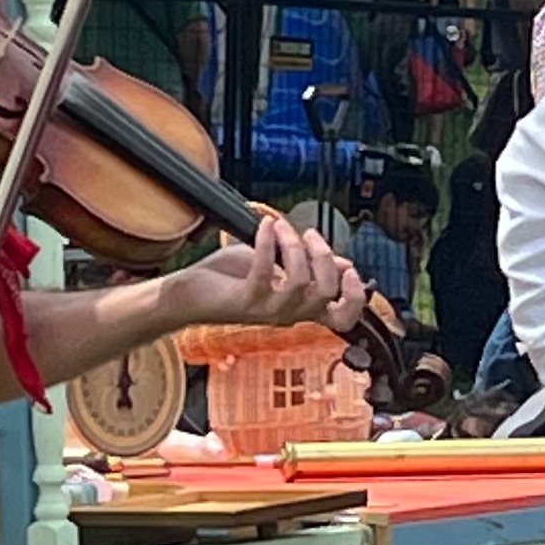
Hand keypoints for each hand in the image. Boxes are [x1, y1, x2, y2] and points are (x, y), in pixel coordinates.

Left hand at [164, 214, 368, 333]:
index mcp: (300, 308)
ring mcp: (267, 310)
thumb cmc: (229, 281)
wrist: (187, 294)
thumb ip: (309, 266)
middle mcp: (288, 315)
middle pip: (326, 293)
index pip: (342, 319)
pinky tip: (265, 225)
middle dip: (324, 256)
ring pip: (300, 282)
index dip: (357, 298)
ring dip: (294, 246)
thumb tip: (345, 263)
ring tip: (280, 227)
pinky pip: (265, 270)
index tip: (351, 270)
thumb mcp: (277, 268)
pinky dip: (268, 242)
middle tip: (308, 234)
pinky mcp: (245, 301)